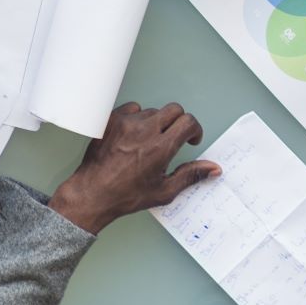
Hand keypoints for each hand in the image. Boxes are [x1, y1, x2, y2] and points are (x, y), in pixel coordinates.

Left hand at [47, 101, 219, 235]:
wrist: (93, 193)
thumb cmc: (126, 195)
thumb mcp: (164, 191)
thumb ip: (191, 175)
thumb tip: (212, 168)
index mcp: (160, 149)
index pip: (188, 121)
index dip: (194, 129)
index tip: (191, 139)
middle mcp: (144, 131)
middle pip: (174, 109)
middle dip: (179, 122)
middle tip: (174, 137)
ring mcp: (126, 123)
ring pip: (153, 110)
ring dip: (157, 122)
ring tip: (149, 142)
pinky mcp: (111, 120)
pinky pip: (132, 109)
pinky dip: (137, 119)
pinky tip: (133, 136)